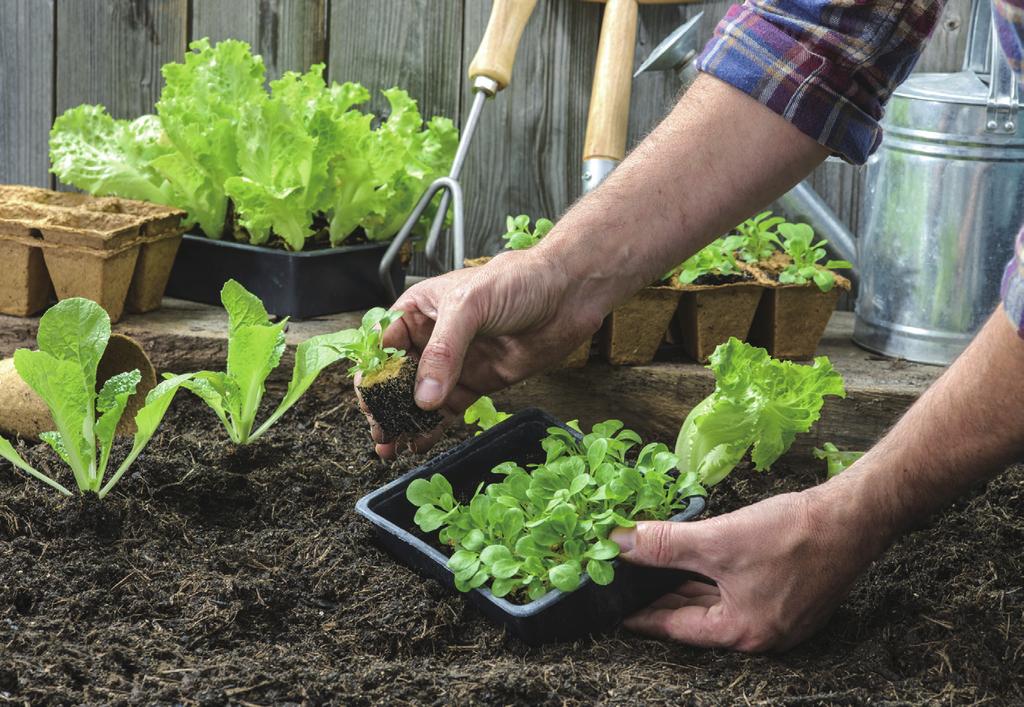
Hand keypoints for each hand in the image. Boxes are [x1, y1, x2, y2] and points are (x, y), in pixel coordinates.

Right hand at [362, 249, 603, 458]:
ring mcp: (455, 363)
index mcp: (419, 310)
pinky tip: (418, 444)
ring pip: (420, 398)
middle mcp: (432, 338)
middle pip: (397, 377)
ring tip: (390, 445)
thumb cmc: (518, 281)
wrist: (568, 294)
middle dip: (384, 405)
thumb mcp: (470, 306)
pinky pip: (448, 410)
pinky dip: (432, 429)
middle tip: (378, 430)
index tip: (367, 400)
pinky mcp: (478, 383)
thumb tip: (423, 396)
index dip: (372, 373)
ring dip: (404, 422)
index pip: (383, 345)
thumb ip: (444, 351)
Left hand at [610, 474, 891, 651]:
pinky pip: (737, 591)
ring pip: (717, 602)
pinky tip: (694, 559)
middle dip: (661, 598)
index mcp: (742, 632)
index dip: (642, 615)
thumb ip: (664, 545)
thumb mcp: (718, 540)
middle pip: (696, 617)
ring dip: (686, 585)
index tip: (615, 608)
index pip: (676, 627)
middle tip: (627, 584)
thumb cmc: (793, 535)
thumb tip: (618, 543)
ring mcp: (778, 617)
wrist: (854, 517)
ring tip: (651, 571)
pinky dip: (712, 578)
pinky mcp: (789, 595)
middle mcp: (761, 633)